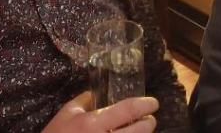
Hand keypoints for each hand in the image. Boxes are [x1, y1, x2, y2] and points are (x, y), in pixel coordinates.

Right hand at [43, 91, 158, 132]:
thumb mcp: (67, 113)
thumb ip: (84, 99)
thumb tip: (98, 92)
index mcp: (94, 122)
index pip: (128, 110)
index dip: (145, 105)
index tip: (153, 103)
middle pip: (140, 130)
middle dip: (149, 123)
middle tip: (149, 119)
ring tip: (140, 130)